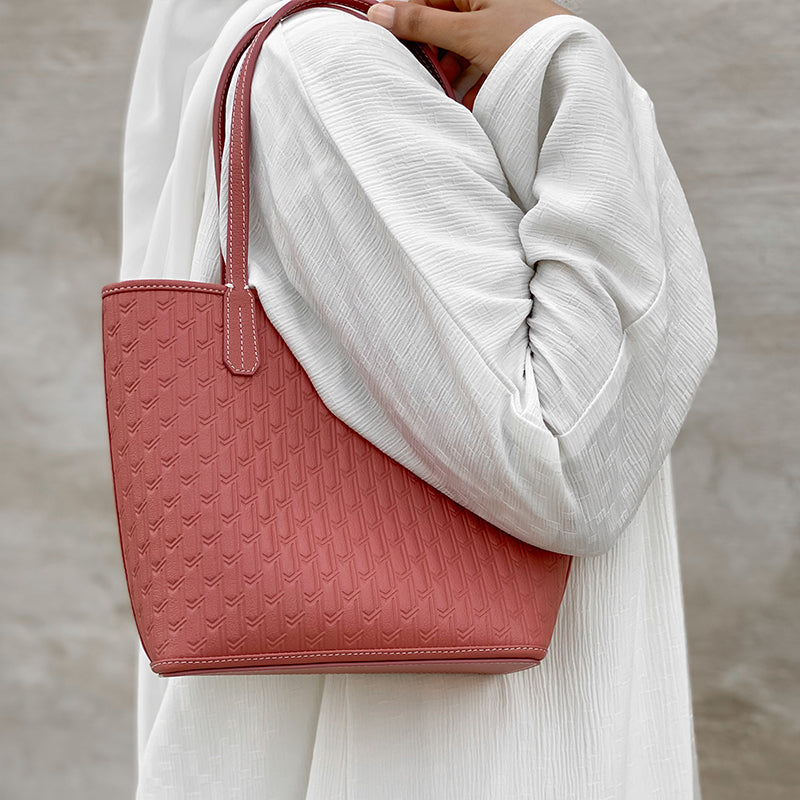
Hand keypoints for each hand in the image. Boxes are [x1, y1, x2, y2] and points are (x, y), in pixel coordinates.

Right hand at [365, 0, 575, 75]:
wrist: (575, 71)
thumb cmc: (528, 41)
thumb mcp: (467, 32)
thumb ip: (421, 23)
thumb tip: (379, 13)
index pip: (429, 0)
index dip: (409, 21)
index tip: (390, 43)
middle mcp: (490, 7)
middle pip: (445, 27)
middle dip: (433, 53)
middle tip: (423, 74)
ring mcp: (502, 33)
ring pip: (463, 52)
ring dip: (453, 74)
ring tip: (449, 93)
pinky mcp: (512, 59)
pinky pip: (483, 70)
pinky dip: (474, 86)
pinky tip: (473, 103)